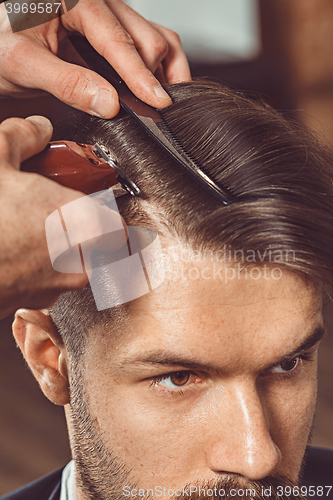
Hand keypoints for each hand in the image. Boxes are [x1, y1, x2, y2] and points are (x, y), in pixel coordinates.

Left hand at [0, 0, 190, 116]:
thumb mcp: (23, 65)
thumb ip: (67, 83)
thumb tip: (109, 103)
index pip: (118, 40)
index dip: (140, 75)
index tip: (158, 102)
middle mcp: (97, 1)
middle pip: (146, 35)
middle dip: (154, 74)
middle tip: (158, 110)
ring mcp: (107, 15)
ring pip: (154, 36)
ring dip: (164, 69)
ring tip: (162, 99)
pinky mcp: (110, 31)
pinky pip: (146, 43)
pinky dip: (157, 67)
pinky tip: (154, 87)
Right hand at [0, 115, 125, 318]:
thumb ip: (24, 137)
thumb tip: (37, 127)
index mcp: (84, 221)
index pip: (119, 221)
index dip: (105, 210)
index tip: (91, 203)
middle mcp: (81, 259)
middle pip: (95, 241)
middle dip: (77, 226)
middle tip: (53, 212)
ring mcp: (59, 285)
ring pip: (72, 262)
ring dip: (57, 247)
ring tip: (26, 230)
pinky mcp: (37, 301)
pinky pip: (48, 280)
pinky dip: (37, 267)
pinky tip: (14, 251)